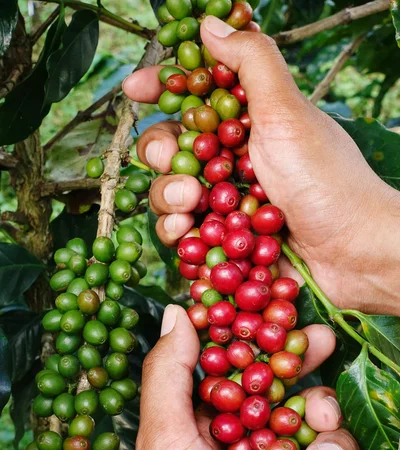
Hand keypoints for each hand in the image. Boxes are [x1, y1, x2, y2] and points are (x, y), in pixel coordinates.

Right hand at [124, 16, 399, 315]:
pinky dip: (177, 231)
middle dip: (160, 152)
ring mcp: (226, 199)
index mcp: (248, 121)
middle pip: (170, 145)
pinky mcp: (224, 238)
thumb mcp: (288, 112)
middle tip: (171, 161)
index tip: (134, 88)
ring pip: (170, 191)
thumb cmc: (327, 180)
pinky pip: (183, 233)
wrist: (353, 252)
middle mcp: (233, 157)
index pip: (194, 97)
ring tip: (190, 204)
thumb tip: (208, 24)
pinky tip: (186, 233)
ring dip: (169, 195)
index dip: (161, 88)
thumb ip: (251, 63)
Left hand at [128, 309, 359, 449]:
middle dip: (305, 369)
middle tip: (324, 344)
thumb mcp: (164, 440)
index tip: (277, 309)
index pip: (235, 365)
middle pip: (284, 388)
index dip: (257, 336)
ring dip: (325, 439)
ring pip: (319, 428)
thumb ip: (170, 372)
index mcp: (202, 422)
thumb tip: (177, 311)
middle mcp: (241, 442)